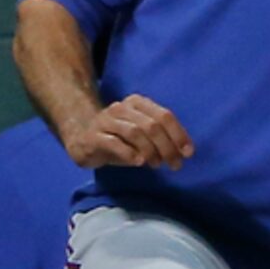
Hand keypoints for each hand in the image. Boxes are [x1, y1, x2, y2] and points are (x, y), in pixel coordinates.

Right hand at [65, 95, 194, 169]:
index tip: (188, 153)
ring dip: (150, 151)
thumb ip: (161, 138)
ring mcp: (105, 121)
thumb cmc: (119, 138)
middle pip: (151, 125)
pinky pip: (113, 142)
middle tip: (175, 165)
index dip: (178, 134)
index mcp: (136, 103)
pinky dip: (129, 153)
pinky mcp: (93, 136)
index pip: (163, 116)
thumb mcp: (142, 134)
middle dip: (167, 147)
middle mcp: (121, 108)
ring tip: (156, 165)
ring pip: (134, 132)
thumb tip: (184, 151)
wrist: (81, 137)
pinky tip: (138, 162)